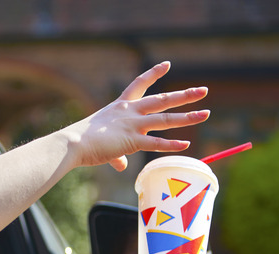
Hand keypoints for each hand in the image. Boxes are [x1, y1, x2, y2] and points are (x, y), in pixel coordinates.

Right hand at [63, 61, 209, 170]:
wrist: (74, 143)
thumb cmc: (83, 142)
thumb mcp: (104, 143)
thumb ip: (117, 154)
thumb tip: (121, 164)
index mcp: (121, 106)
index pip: (140, 84)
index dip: (154, 74)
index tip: (168, 64)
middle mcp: (130, 112)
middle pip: (162, 100)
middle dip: (184, 95)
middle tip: (203, 91)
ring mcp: (132, 125)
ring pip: (165, 119)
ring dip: (187, 117)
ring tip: (205, 114)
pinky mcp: (132, 141)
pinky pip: (156, 143)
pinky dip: (172, 144)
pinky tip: (186, 144)